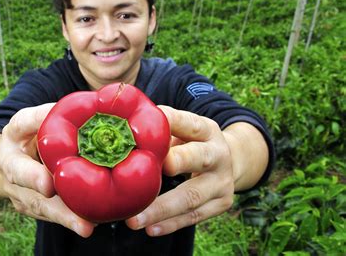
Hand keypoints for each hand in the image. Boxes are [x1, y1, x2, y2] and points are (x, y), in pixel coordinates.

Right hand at [0, 103, 95, 236]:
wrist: (13, 157)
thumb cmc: (39, 132)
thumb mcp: (45, 118)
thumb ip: (61, 116)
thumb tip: (98, 108)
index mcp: (16, 130)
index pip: (24, 122)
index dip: (37, 125)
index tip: (53, 130)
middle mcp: (8, 159)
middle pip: (19, 171)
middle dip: (33, 178)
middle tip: (48, 186)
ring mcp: (14, 187)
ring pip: (36, 201)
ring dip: (60, 214)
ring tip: (83, 225)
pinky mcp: (26, 205)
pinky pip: (47, 214)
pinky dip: (66, 220)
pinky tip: (85, 225)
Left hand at [126, 105, 234, 235]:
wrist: (229, 162)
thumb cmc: (191, 144)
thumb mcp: (182, 130)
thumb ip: (161, 131)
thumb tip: (122, 130)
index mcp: (206, 130)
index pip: (187, 123)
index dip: (167, 124)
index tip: (140, 129)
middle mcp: (218, 153)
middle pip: (198, 157)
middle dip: (175, 162)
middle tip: (145, 174)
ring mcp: (222, 181)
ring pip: (191, 196)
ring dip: (161, 210)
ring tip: (134, 220)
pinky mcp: (221, 203)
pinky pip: (194, 216)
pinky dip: (171, 224)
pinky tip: (150, 229)